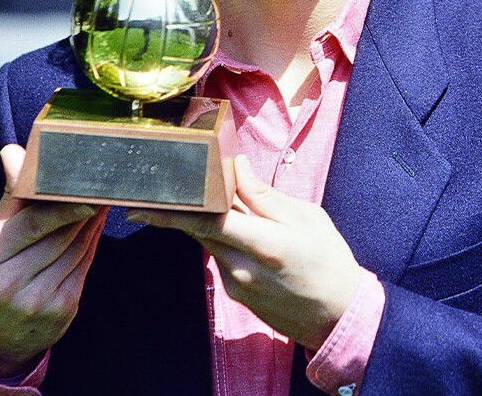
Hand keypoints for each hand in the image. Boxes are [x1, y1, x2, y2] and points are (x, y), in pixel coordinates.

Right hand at [0, 144, 105, 377]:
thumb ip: (10, 197)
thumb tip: (13, 152)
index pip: (34, 224)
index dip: (64, 206)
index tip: (87, 190)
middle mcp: (12, 284)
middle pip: (62, 235)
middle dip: (86, 208)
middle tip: (104, 185)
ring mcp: (38, 301)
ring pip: (78, 249)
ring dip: (95, 222)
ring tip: (105, 199)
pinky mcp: (61, 311)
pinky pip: (85, 267)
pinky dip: (94, 243)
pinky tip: (98, 225)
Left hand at [128, 154, 361, 349]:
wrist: (337, 315)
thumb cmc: (328, 260)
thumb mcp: (305, 217)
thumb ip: (264, 195)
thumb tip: (236, 167)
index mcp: (263, 244)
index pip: (207, 222)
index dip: (173, 213)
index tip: (144, 205)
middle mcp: (242, 268)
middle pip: (201, 231)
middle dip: (186, 208)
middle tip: (172, 187)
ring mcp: (236, 285)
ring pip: (210, 243)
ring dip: (210, 221)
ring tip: (225, 201)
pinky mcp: (236, 294)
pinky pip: (220, 257)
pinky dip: (222, 238)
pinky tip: (241, 229)